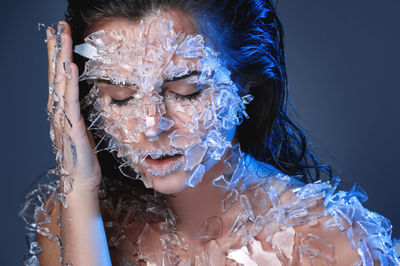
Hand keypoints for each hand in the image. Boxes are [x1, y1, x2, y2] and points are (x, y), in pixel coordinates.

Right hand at [46, 21, 100, 192]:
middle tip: (56, 27)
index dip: (57, 56)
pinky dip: (69, 84)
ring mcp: (63, 119)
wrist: (80, 182)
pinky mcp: (72, 127)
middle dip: (56, 49)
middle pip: (55, 75)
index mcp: (61, 111)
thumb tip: (79, 99)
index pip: (58, 78)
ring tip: (62, 37)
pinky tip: (71, 68)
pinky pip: (71, 102)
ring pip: (61, 83)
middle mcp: (58, 111)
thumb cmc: (82, 157)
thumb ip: (77, 113)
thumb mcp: (81, 129)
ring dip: (62, 58)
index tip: (57, 36)